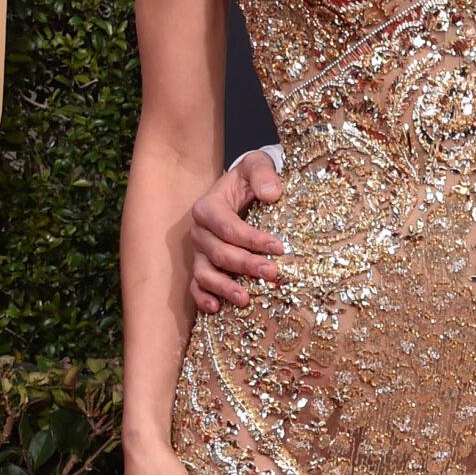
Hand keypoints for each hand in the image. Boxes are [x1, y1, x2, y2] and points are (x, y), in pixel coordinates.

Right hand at [189, 151, 283, 312]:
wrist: (243, 191)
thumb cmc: (252, 179)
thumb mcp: (258, 165)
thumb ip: (263, 173)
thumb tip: (271, 193)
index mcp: (209, 207)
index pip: (228, 227)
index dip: (252, 239)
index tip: (279, 248)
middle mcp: (200, 231)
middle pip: (220, 253)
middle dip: (246, 265)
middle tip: (273, 274)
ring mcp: (199, 252)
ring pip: (204, 274)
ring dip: (224, 287)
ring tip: (245, 299)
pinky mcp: (202, 266)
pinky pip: (196, 287)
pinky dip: (203, 299)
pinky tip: (217, 308)